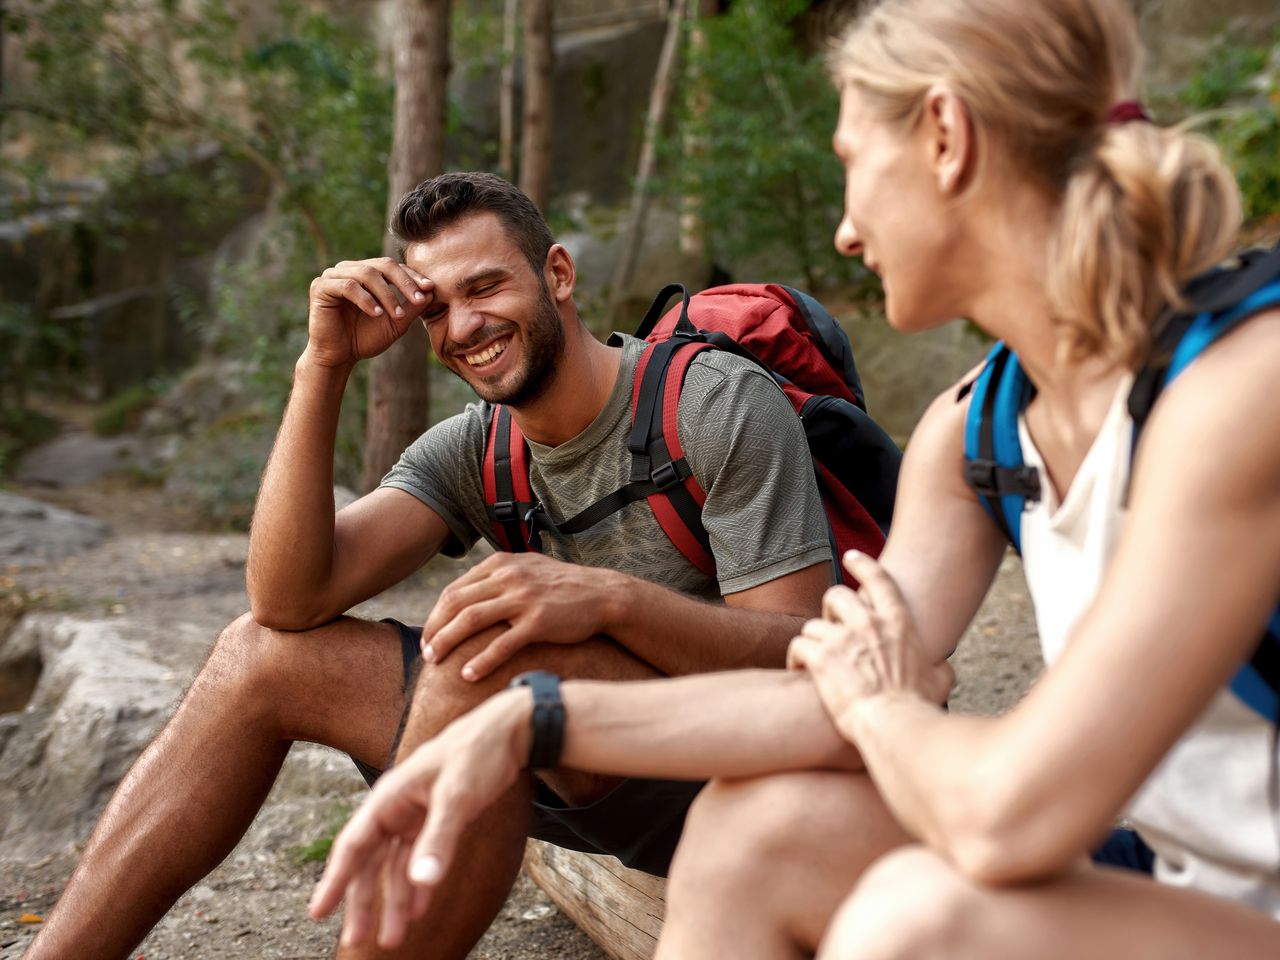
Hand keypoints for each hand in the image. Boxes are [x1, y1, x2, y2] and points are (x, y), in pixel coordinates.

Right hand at [305, 257, 434, 367]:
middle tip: (417, 300)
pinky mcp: (321, 286)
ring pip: (367, 273)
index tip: (430, 289)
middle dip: (403, 282)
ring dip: (386, 294)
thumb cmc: (365, 339)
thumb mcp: (396, 323)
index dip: (412, 276)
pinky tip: (377, 314)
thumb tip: (432, 291)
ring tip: (397, 314)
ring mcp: (334, 275)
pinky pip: (348, 286)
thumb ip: (412, 307)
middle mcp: (350, 269)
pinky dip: (366, 299)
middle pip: (383, 265)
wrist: (339, 357)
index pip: (394, 267)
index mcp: (367, 273)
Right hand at [308, 689, 531, 949]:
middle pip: (370, 862)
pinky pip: (418, 858)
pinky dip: (418, 884)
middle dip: (363, 902)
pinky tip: (420, 909)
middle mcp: (395, 807)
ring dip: (394, 900)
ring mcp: (414, 814)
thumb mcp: (459, 796)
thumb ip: (440, 839)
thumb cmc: (478, 754)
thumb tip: (423, 882)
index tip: (318, 912)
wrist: (508, 731)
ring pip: (394, 865)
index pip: (353, 845)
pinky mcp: (434, 818)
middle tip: (355, 940)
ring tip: (393, 938)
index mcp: (390, 798)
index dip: (335, 880)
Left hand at [421, 553, 622, 680]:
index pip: (454, 589)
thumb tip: (466, 597)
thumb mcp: (526, 569)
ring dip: (447, 642)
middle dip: (434, 629)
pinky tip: (468, 675)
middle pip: (455, 603)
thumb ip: (497, 578)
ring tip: (434, 662)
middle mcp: (509, 577)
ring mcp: (524, 598)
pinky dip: (482, 660)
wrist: (603, 595)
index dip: (435, 615)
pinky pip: (502, 643)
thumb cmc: (562, 588)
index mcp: (501, 565)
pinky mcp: (539, 621)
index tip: (429, 635)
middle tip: (426, 653)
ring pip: (471, 619)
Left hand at [787, 551, 952, 734]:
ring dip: (813, 640)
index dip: (863, 565)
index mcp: (898, 624)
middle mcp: (868, 624)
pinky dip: (796, 656)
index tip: (851, 557)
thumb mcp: (939, 681)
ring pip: (813, 624)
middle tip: (831, 629)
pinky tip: (799, 669)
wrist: (893, 725)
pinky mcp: (820, 657)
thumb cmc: (917, 706)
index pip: (879, 580)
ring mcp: (842, 639)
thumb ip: (939, 669)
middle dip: (830, 610)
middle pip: (836, 596)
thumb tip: (944, 669)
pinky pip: (798, 645)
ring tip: (815, 659)